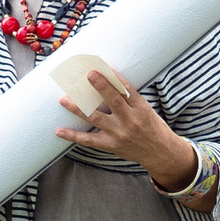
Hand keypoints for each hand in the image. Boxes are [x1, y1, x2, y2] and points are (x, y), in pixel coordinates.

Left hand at [54, 68, 193, 186]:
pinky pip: (89, 140)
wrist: (160, 152)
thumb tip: (107, 81)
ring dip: (78, 109)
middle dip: (100, 87)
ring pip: (96, 119)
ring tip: (64, 99)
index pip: (127, 90)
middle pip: (113, 101)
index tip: (103, 68)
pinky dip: (73, 136)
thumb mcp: (146, 109)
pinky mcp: (111, 145)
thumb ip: (129, 98)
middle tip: (88, 75)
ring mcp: (119, 134)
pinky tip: (60, 131)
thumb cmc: (152, 127)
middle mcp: (130, 120)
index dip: (114, 78)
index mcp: (140, 108)